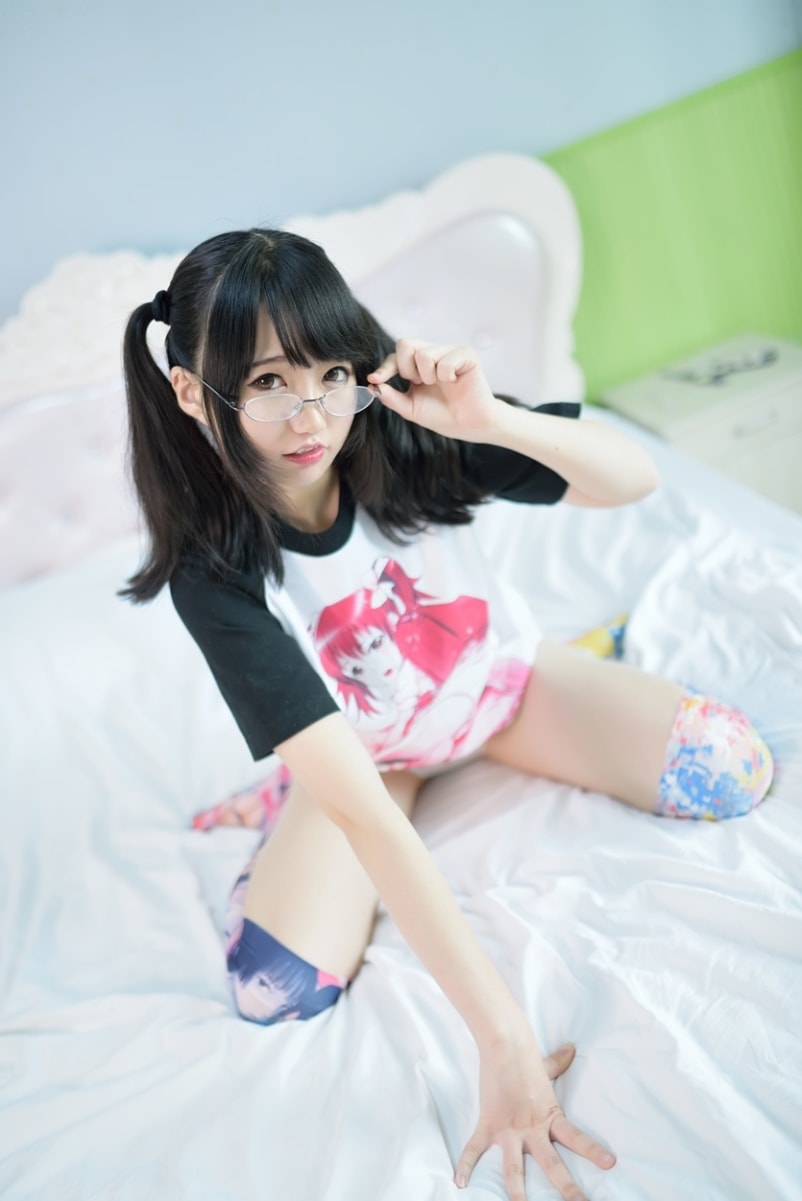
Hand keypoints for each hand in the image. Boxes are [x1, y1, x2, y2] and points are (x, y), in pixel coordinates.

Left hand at [368, 339, 500, 441]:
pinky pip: (445, 360)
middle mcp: (432, 353)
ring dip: (428, 376)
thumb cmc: (442, 416)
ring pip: (424, 354)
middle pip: (405, 343)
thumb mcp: (410, 408)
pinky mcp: (466, 354)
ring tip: (441, 385)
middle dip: (406, 369)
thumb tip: (373, 386)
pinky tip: (455, 382)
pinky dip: (446, 376)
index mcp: (418, 364)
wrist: (468, 425)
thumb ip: (391, 397)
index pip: (396, 355)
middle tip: (420, 383)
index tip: (376, 379)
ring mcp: (449, 351)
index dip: (385, 368)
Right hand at [455, 1040, 615, 1200]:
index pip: (575, 1137)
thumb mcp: (546, 1066)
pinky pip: (475, 1148)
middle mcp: (531, 1129)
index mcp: (549, 1116)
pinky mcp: (488, 1124)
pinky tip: (459, 1182)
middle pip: (552, 1164)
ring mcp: (509, 1130)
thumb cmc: (524, 1056)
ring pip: (514, 1170)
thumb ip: (559, 1063)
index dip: (593, 1151)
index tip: (610, 1164)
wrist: (504, 1046)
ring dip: (517, 1193)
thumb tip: (571, 1048)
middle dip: (566, 1188)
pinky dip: (465, 1164)